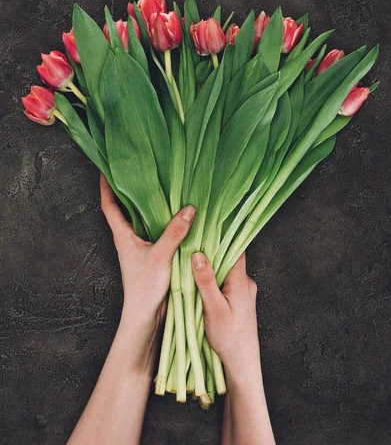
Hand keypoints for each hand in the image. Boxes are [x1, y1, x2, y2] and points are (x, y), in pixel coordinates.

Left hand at [100, 175, 195, 370]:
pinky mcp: (152, 256)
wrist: (146, 317)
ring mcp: (140, 247)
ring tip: (158, 185)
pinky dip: (162, 220)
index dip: (106, 186)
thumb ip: (174, 232)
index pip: (109, 205)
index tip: (106, 168)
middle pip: (124, 208)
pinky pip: (156, 231)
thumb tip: (189, 209)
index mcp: (123, 236)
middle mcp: (129, 239)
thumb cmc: (144, 289)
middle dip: (128, 189)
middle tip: (137, 169)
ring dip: (146, 205)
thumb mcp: (161, 257)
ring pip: (141, 220)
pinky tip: (176, 215)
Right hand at [192, 253, 274, 444]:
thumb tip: (198, 255)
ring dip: (212, 266)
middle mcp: (245, 282)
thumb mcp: (213, 309)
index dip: (221, 237)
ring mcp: (243, 292)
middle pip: (229, 257)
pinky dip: (214, 279)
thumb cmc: (229, 338)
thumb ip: (206, 281)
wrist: (242, 363)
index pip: (234, 249)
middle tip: (192, 243)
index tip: (204, 228)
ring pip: (226, 270)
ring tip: (192, 261)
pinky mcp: (239, 301)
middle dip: (212, 251)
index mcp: (241, 281)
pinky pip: (226, 282)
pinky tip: (200, 282)